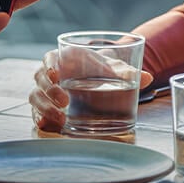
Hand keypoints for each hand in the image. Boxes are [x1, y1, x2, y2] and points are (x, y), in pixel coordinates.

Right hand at [29, 46, 153, 130]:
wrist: (96, 79)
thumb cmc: (100, 68)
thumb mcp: (112, 68)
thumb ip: (125, 71)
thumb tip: (147, 77)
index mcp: (63, 58)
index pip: (49, 58)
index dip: (49, 65)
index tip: (55, 73)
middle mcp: (50, 74)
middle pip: (41, 80)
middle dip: (50, 91)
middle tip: (65, 100)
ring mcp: (46, 91)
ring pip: (36, 97)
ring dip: (45, 107)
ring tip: (61, 118)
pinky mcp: (46, 107)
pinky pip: (37, 112)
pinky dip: (39, 118)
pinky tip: (45, 124)